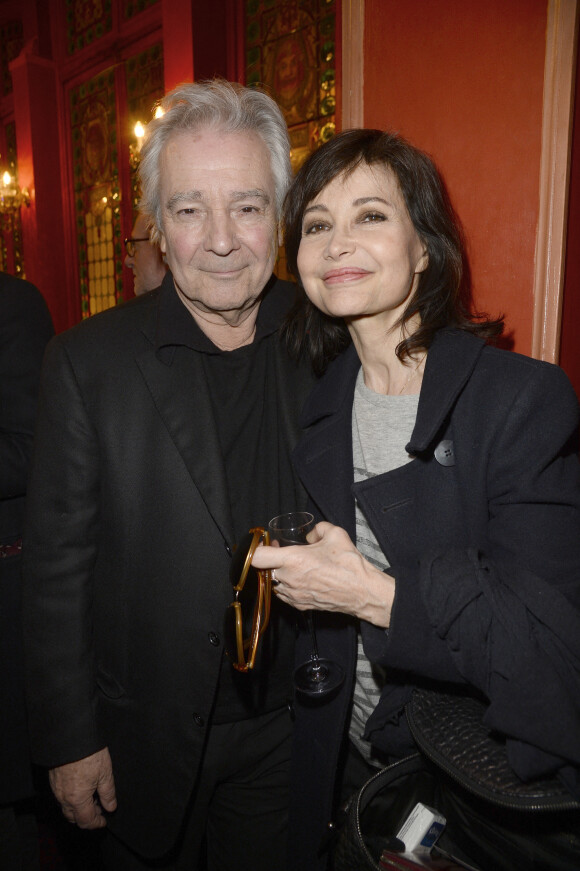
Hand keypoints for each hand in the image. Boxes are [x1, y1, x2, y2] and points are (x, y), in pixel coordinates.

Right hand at [49, 747, 116, 828]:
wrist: (71, 736)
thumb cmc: (89, 753)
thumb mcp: (105, 773)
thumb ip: (108, 793)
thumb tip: (111, 807)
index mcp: (77, 799)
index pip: (86, 821)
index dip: (96, 823)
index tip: (104, 821)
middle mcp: (63, 797)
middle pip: (73, 817)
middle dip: (86, 817)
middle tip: (99, 809)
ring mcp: (56, 788)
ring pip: (66, 807)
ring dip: (78, 808)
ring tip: (92, 796)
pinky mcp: (53, 779)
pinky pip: (61, 796)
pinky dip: (71, 798)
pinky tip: (82, 786)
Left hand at [252, 521, 394, 626]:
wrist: (362, 591)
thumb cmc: (349, 564)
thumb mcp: (335, 533)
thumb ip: (318, 529)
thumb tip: (310, 535)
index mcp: (293, 560)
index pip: (257, 558)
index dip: (254, 550)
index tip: (260, 545)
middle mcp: (289, 579)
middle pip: (264, 570)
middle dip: (269, 560)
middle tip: (281, 551)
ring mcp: (293, 594)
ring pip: (273, 583)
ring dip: (278, 574)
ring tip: (292, 565)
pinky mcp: (300, 605)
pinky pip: (284, 594)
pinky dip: (287, 586)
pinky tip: (301, 578)